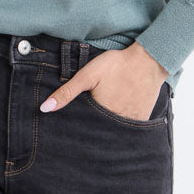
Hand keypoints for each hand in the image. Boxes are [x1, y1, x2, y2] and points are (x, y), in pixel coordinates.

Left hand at [39, 42, 168, 120]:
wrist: (148, 60)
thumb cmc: (116, 65)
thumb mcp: (88, 75)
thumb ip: (67, 92)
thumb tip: (44, 109)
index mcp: (101, 115)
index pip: (84, 130)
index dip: (77, 128)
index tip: (71, 130)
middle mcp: (117, 124)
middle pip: (99, 133)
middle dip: (91, 131)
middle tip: (86, 124)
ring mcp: (131, 123)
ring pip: (114, 132)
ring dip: (107, 129)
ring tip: (101, 121)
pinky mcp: (142, 119)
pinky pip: (129, 128)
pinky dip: (122, 126)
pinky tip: (117, 116)